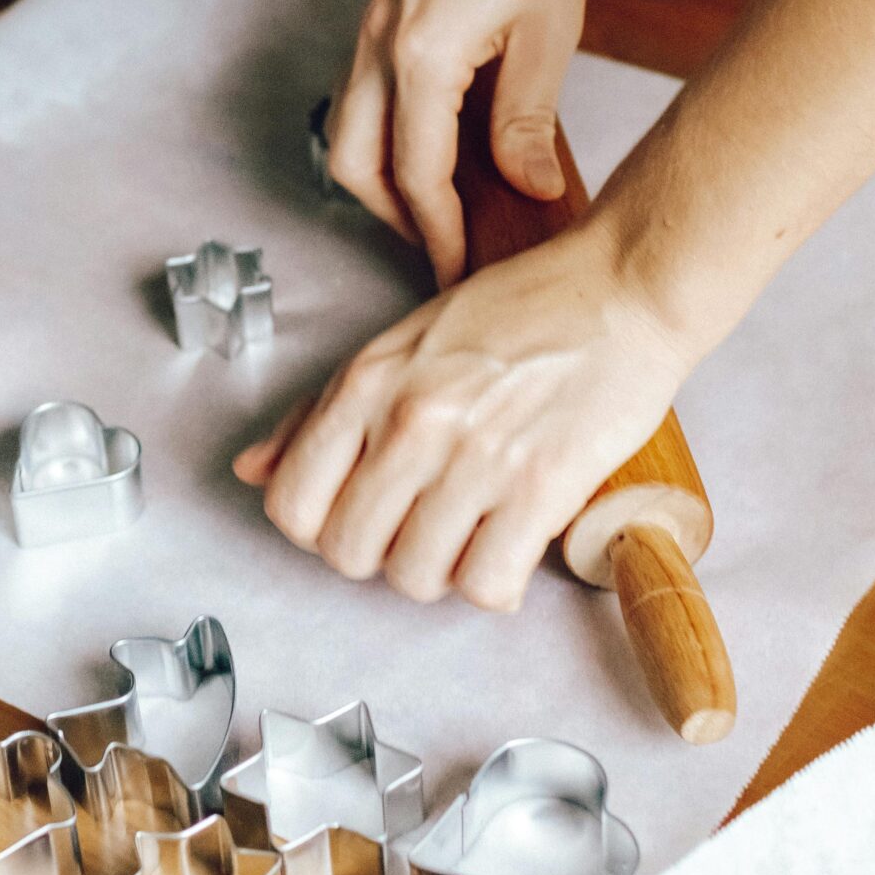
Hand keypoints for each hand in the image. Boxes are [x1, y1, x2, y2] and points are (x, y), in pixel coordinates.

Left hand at [233, 225, 691, 611]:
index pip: (291, 504)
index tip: (357, 513)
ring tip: (469, 532)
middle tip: (418, 525)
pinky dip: (494, 585)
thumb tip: (250, 470)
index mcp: (366, 381)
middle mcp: (410, 421)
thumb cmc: (519, 310)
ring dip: (440, 570)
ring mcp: (474, 458)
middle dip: (378, 553)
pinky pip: (486, 586)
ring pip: (414, 578)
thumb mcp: (398, 343)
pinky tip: (509, 547)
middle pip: (348, 552)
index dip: (319, 525)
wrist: (624, 289)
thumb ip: (319, 413)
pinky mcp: (541, 489)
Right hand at [329, 0, 790, 289]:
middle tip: (448, 246)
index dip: (441, 234)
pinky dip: (394, 130)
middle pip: (354, 163)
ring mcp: (375, 21)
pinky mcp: (387, 6)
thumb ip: (528, 121)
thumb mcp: (550, 31)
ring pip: (350, 127)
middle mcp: (379, 41)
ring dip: (388, 176)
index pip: (415, 176)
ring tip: (449, 203)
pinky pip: (368, 89)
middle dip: (394, 216)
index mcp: (419, 55)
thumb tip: (529, 191)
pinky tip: (448, 140)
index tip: (465, 268)